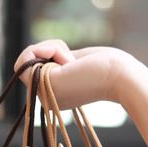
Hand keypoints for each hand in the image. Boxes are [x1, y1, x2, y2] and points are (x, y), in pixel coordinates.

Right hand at [13, 40, 140, 109]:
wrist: (121, 77)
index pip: (36, 70)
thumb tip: (37, 54)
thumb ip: (57, 62)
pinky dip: (45, 47)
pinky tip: (65, 57)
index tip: (71, 60)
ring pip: (26, 61)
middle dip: (49, 49)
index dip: (50, 55)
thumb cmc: (107, 66)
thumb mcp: (74, 63)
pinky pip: (27, 59)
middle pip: (30, 64)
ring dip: (50, 48)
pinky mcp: (43, 85)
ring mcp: (44, 94)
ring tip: (71, 59)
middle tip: (72, 58)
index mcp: (55, 95)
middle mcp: (47, 98)